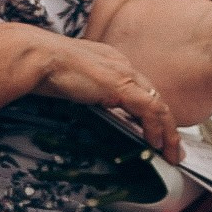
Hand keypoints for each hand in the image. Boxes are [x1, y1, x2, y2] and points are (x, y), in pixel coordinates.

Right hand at [25, 28, 183, 161]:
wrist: (38, 58)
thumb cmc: (45, 68)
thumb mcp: (71, 82)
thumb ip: (85, 92)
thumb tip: (88, 105)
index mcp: (112, 63)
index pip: (139, 90)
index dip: (149, 112)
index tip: (153, 131)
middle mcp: (123, 66)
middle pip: (154, 98)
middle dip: (166, 125)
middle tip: (172, 147)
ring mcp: (124, 75)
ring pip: (158, 106)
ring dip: (167, 132)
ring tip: (171, 153)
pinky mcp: (121, 86)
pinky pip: (149, 110)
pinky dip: (155, 128)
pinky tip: (156, 143)